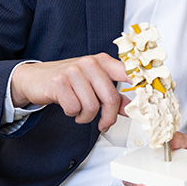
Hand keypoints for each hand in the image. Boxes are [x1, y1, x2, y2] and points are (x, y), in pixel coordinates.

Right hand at [11, 53, 130, 130]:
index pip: (128, 72)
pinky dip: (72, 114)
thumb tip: (132, 108)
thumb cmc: (67, 81)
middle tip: (103, 124)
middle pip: (111, 97)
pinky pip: (74, 108)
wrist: (34, 78)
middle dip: (108, 117)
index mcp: (103, 61)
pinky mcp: (59, 82)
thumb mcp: (92, 84)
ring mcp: (74, 71)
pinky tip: (69, 108)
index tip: (152, 97)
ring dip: (86, 117)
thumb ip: (113, 95)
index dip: (142, 85)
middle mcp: (90, 63)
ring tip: (80, 112)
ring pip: (92, 106)